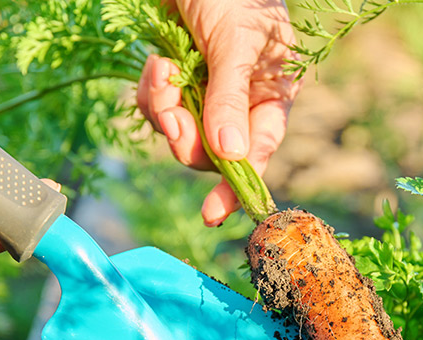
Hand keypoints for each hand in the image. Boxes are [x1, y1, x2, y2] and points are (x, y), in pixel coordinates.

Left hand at [136, 0, 300, 225]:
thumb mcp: (236, 42)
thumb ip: (230, 98)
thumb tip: (230, 155)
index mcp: (271, 96)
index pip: (257, 153)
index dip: (236, 186)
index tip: (212, 213)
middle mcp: (241, 103)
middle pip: (209, 152)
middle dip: (185, 136)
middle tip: (173, 110)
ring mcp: (205, 94)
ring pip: (179, 132)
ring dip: (163, 107)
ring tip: (163, 70)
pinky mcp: (177, 82)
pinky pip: (158, 109)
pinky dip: (151, 91)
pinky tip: (157, 61)